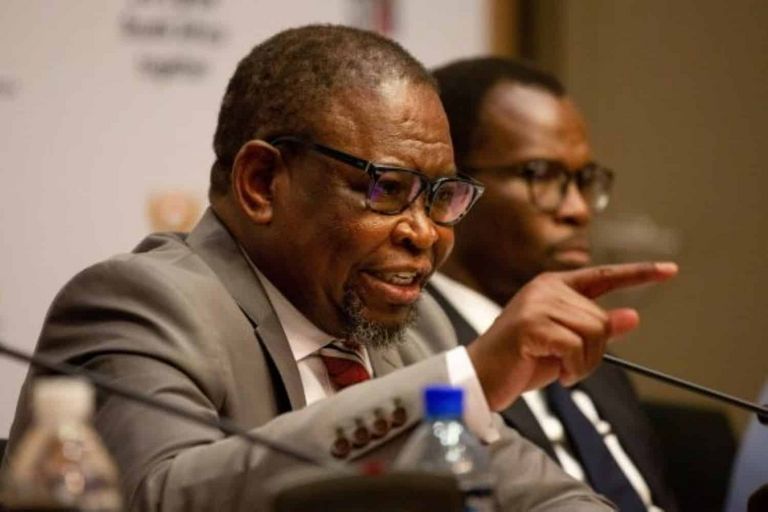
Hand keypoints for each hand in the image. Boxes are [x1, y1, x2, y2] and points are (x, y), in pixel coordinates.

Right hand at [466, 262, 677, 410]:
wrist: (482, 377)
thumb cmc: (521, 360)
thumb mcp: (566, 344)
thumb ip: (595, 328)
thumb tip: (631, 316)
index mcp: (553, 286)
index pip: (602, 276)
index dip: (638, 273)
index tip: (670, 270)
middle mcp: (545, 288)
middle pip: (600, 319)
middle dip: (594, 353)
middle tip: (569, 367)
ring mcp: (537, 304)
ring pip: (593, 333)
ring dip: (584, 363)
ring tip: (561, 370)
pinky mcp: (531, 325)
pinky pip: (576, 347)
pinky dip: (573, 368)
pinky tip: (556, 373)